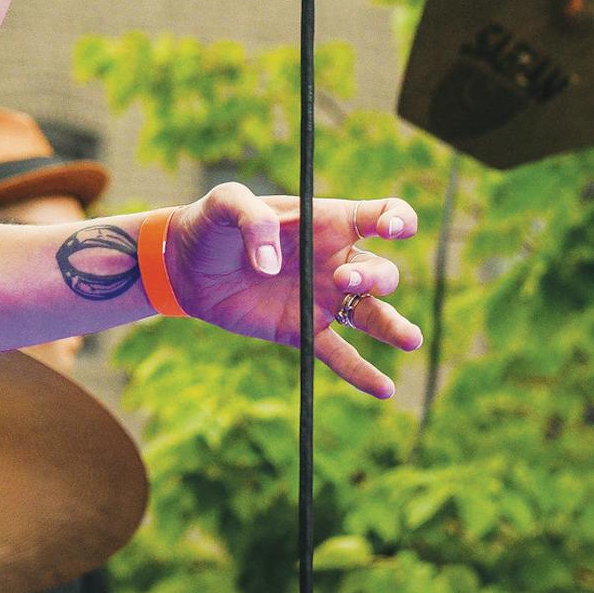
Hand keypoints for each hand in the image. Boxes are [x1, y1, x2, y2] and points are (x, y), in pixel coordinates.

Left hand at [165, 182, 423, 398]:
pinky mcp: (303, 331)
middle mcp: (336, 260)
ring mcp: (324, 299)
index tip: (393, 231)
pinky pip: (339, 354)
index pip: (383, 215)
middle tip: (342, 280)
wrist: (185, 266)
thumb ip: (250, 219)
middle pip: (380, 271)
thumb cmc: (211, 223)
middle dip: (373, 276)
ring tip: (408, 339)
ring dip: (392, 325)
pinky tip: (384, 389)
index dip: (398, 220)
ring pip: (373, 314)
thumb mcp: (225, 203)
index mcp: (327, 221)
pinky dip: (361, 373)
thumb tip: (270, 262)